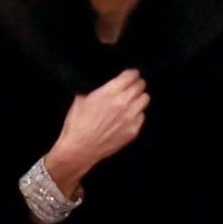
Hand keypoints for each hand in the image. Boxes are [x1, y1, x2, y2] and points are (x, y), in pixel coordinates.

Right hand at [45, 69, 148, 194]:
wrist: (80, 149)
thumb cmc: (77, 124)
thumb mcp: (81, 99)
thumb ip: (97, 89)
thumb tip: (104, 85)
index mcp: (111, 92)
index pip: (132, 75)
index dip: (131, 73)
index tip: (130, 75)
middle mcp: (124, 102)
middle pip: (141, 85)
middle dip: (136, 84)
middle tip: (131, 87)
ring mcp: (131, 117)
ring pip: (145, 99)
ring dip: (139, 98)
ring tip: (131, 101)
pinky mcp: (133, 130)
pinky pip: (142, 117)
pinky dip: (136, 114)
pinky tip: (126, 117)